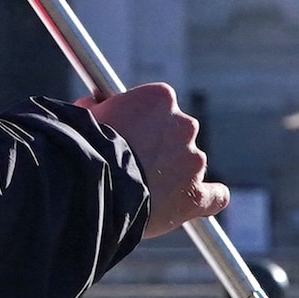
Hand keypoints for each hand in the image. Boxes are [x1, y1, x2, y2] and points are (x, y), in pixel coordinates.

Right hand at [83, 80, 227, 237]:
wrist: (91, 182)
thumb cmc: (84, 144)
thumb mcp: (88, 114)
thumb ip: (100, 108)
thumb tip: (96, 106)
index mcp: (160, 98)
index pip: (158, 105)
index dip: (140, 121)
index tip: (126, 132)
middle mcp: (184, 124)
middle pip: (177, 132)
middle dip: (159, 145)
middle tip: (133, 161)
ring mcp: (193, 160)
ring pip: (188, 164)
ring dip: (172, 172)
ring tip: (143, 189)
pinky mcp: (194, 194)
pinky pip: (214, 197)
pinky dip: (211, 198)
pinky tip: (206, 199)